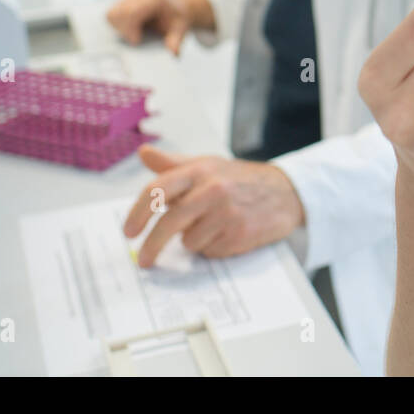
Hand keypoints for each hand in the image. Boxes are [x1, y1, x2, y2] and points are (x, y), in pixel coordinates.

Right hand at [106, 0, 191, 54]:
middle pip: (118, 13)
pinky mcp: (123, 1)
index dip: (130, 29)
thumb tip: (172, 52)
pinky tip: (130, 30)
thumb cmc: (177, 18)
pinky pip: (112, 14)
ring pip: (111, 13)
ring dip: (118, 28)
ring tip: (133, 35)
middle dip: (123, 30)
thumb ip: (176, 40)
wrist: (177, 7)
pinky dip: (118, 25)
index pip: (131, 12)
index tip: (137, 41)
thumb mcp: (181, 29)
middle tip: (136, 40)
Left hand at [122, 145, 304, 266]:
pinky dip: (213, 248)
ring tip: (214, 227)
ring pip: (190, 241)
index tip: (129, 232)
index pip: (158, 189)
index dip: (138, 212)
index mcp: (199, 170)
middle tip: (144, 261)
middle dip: (152, 246)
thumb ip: (173, 164)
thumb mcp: (207, 165)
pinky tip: (228, 233)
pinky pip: (210, 252)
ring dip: (195, 241)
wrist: (285, 192)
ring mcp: (227, 212)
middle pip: (169, 223)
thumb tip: (143, 152)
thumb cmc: (239, 179)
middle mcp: (212, 189)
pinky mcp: (240, 233)